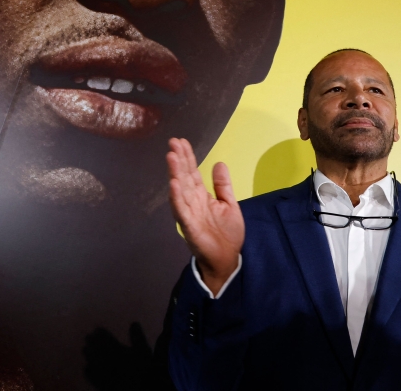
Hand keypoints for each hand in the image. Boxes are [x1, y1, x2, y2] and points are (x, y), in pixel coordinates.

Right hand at [166, 138, 243, 295]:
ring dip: (175, 173)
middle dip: (179, 160)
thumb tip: (219, 163)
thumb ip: (223, 185)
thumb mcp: (229, 204)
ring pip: (180, 190)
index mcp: (201, 196)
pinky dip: (176, 197)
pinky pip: (181, 210)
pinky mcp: (189, 226)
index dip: (187, 157)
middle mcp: (192, 202)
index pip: (192, 173)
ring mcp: (189, 213)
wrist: (227, 259)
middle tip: (173, 142)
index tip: (181, 141)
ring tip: (171, 157)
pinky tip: (173, 184)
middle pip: (184, 177)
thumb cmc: (227, 234)